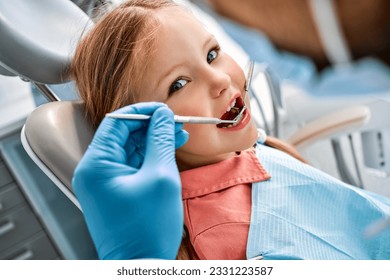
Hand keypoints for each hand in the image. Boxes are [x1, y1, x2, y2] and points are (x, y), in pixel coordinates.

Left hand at [72, 102, 187, 258]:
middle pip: (123, 134)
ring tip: (178, 135)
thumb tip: (162, 116)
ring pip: (129, 148)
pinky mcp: (115, 190)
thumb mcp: (160, 177)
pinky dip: (150, 156)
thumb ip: (160, 140)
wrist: (140, 266)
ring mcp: (104, 181)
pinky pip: (132, 164)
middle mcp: (95, 171)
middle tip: (176, 123)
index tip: (164, 109)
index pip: (117, 122)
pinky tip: (168, 150)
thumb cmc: (147, 230)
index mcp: (97, 164)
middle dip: (151, 126)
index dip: (143, 112)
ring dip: (153, 140)